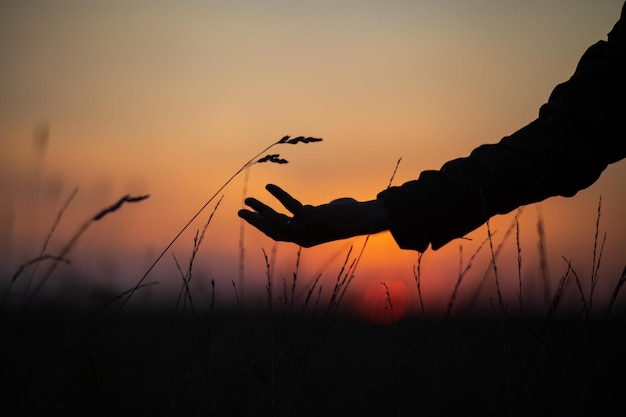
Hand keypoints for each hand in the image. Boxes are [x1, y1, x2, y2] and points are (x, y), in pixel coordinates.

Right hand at [238, 184, 388, 246]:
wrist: (362, 219)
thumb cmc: (345, 217)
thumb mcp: (322, 217)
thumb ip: (309, 215)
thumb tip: (302, 208)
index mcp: (303, 239)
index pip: (276, 234)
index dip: (261, 226)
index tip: (249, 217)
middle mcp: (302, 237)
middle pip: (271, 229)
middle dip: (254, 221)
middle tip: (239, 211)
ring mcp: (306, 229)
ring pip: (276, 220)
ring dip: (260, 210)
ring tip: (248, 199)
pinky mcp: (311, 218)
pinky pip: (289, 205)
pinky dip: (278, 195)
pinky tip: (269, 186)